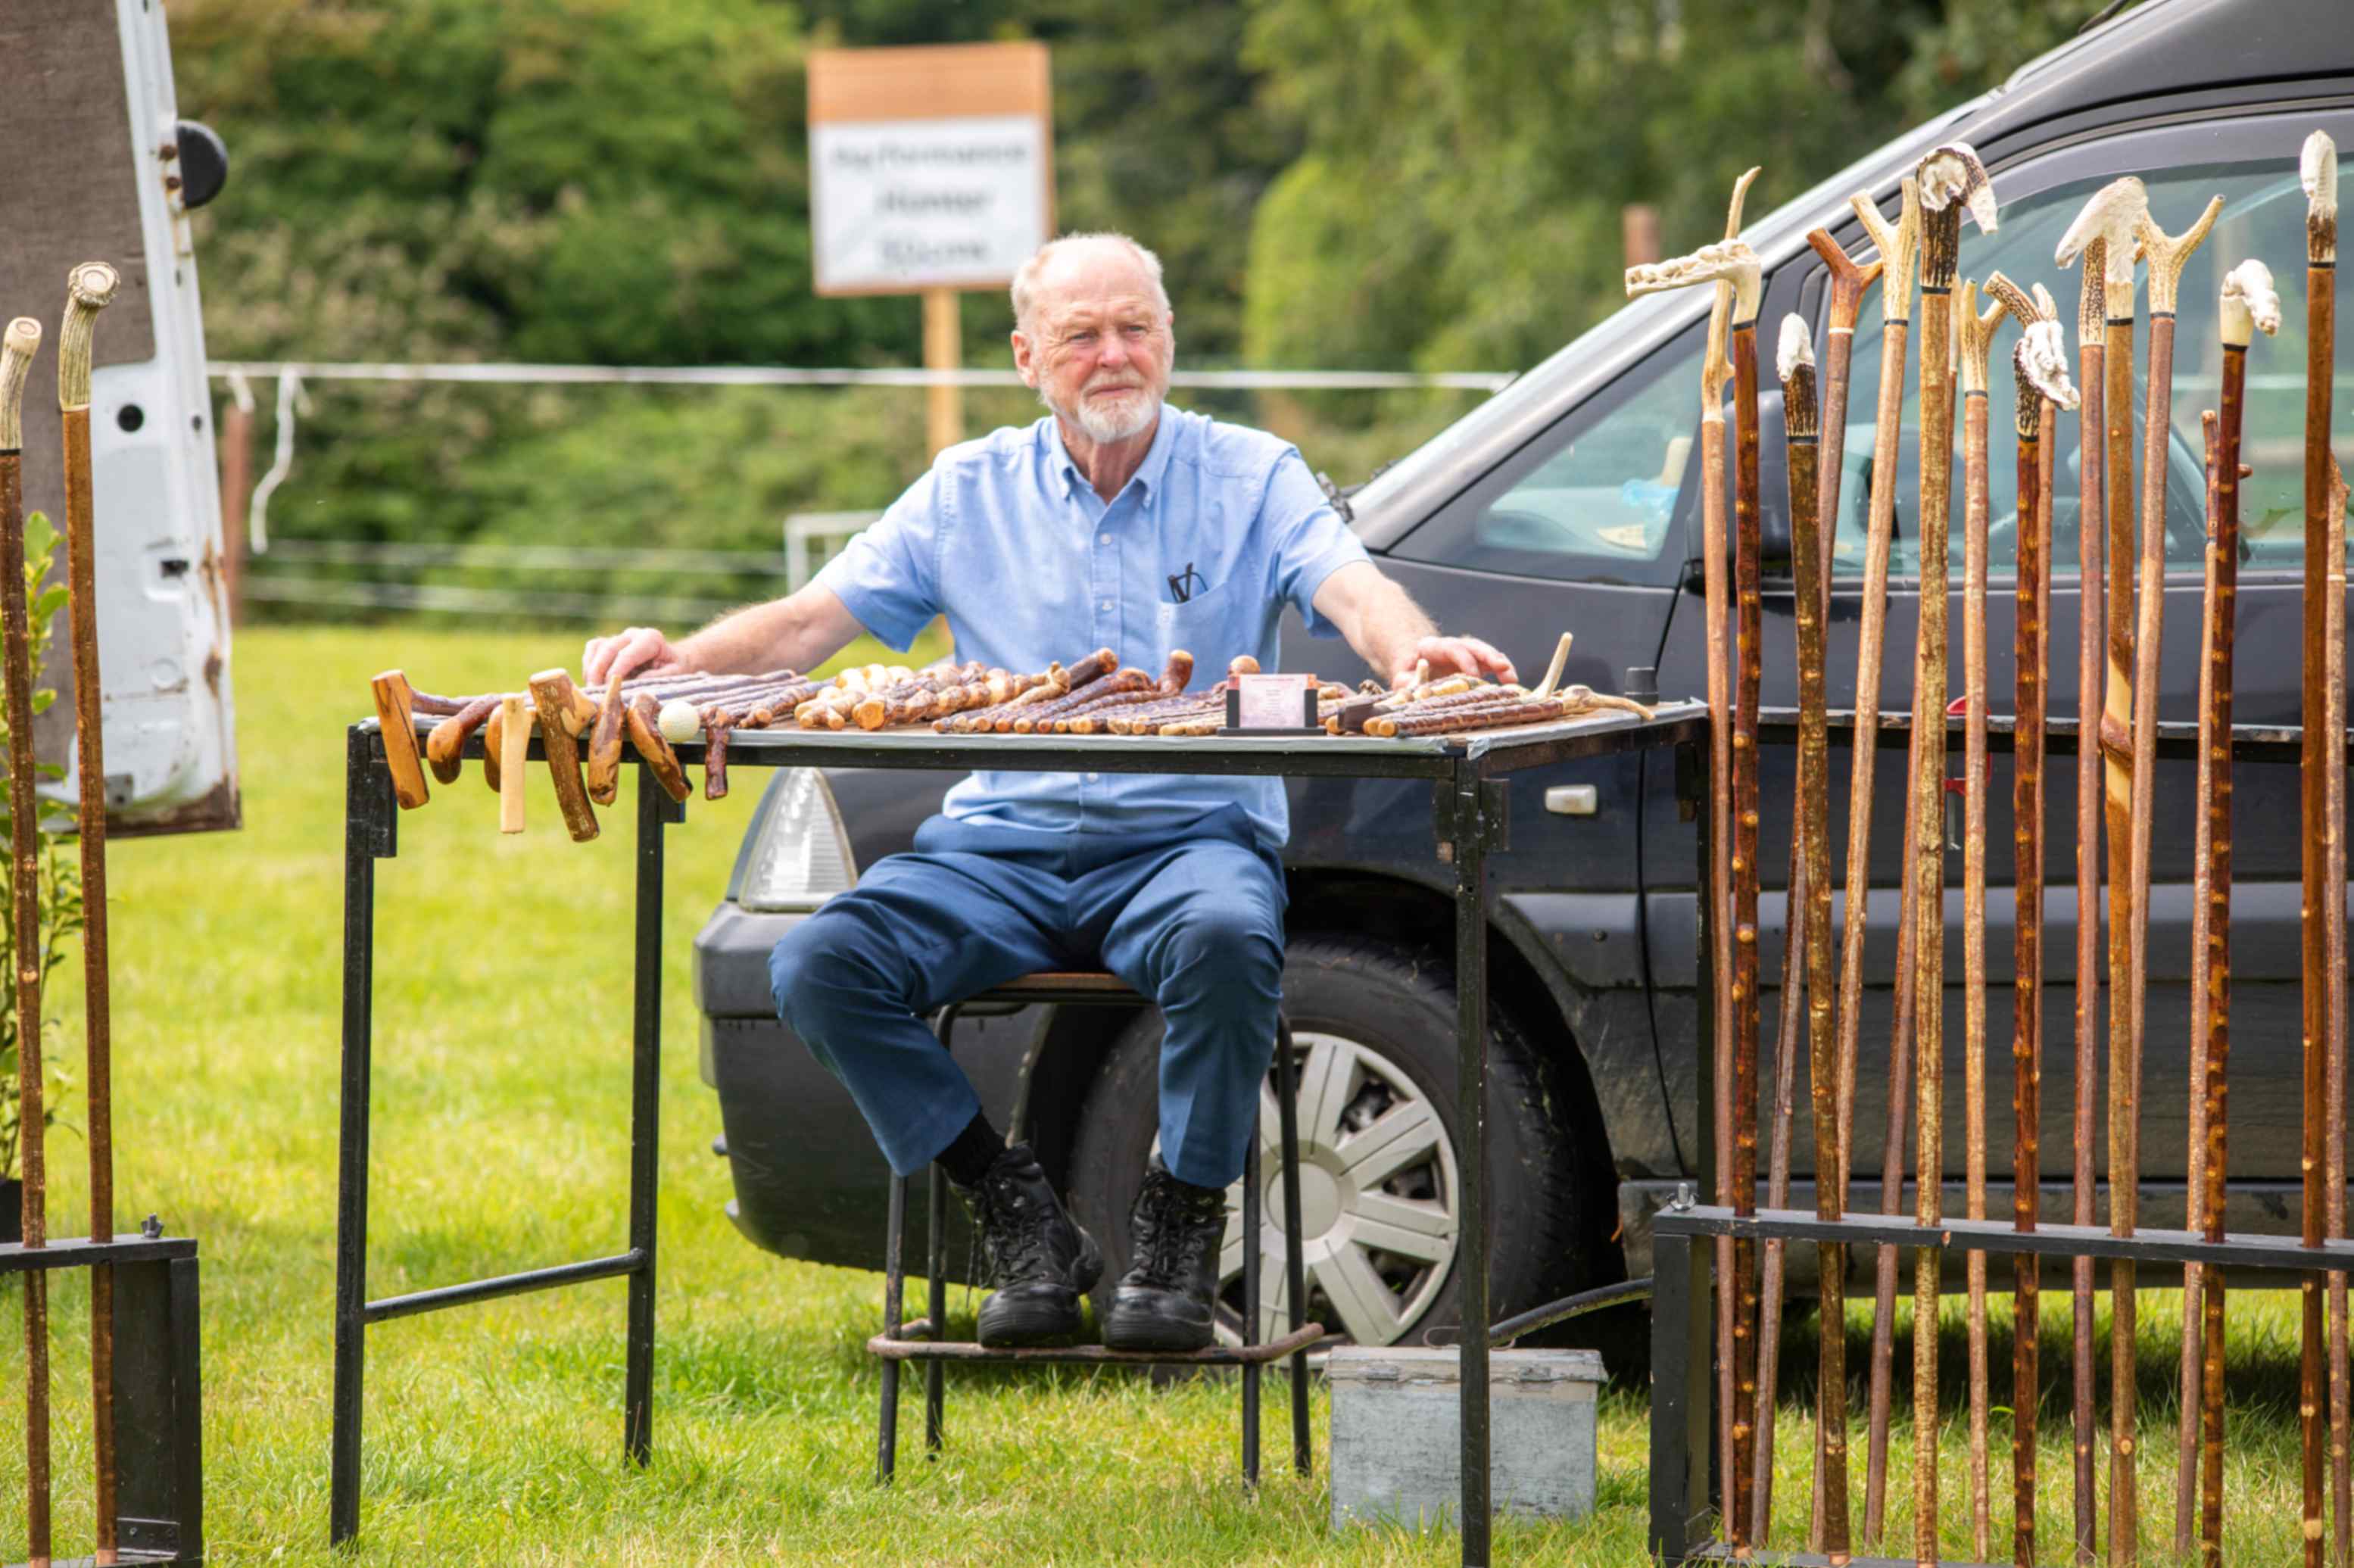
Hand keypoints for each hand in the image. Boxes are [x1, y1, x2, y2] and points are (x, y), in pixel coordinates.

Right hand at [583, 626, 687, 686]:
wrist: (673, 657)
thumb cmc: (675, 667)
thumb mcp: (676, 674)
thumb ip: (658, 677)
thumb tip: (636, 683)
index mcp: (651, 639)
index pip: (627, 654)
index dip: (615, 672)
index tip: (609, 689)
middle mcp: (633, 634)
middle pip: (608, 649)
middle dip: (598, 672)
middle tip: (596, 693)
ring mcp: (619, 637)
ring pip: (597, 648)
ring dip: (591, 669)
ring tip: (593, 690)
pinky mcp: (609, 642)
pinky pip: (593, 649)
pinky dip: (588, 665)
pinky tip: (592, 681)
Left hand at [1391, 634, 1515, 689]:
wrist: (1412, 670)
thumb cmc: (1407, 676)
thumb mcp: (1402, 679)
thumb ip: (1406, 682)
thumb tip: (1415, 685)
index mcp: (1431, 646)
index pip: (1451, 647)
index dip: (1464, 659)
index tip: (1473, 675)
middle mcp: (1451, 646)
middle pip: (1472, 646)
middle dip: (1489, 656)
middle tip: (1503, 667)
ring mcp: (1465, 653)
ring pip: (1485, 653)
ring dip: (1500, 664)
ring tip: (1512, 679)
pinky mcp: (1475, 663)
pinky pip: (1491, 663)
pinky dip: (1502, 671)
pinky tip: (1512, 681)